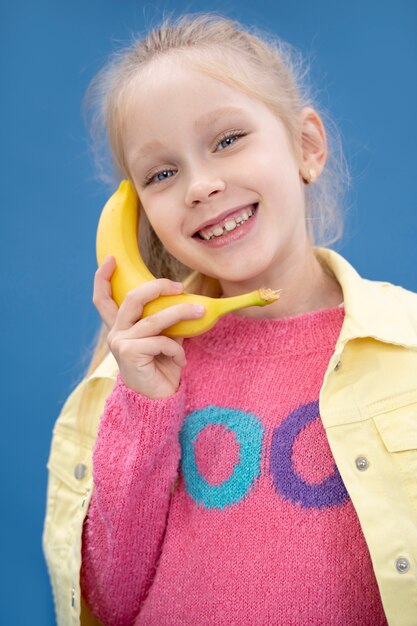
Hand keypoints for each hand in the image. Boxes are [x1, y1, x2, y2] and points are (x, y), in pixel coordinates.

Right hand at [93, 256, 204, 398]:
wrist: (158, 401)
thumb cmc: (162, 368)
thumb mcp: (165, 339)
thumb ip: (166, 321)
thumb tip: (185, 300)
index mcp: (120, 328)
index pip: (103, 300)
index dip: (103, 278)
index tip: (111, 258)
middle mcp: (116, 334)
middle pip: (132, 298)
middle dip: (158, 287)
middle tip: (179, 287)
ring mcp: (120, 343)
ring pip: (154, 319)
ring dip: (181, 312)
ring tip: (200, 311)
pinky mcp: (130, 354)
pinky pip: (161, 341)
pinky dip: (176, 348)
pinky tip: (180, 361)